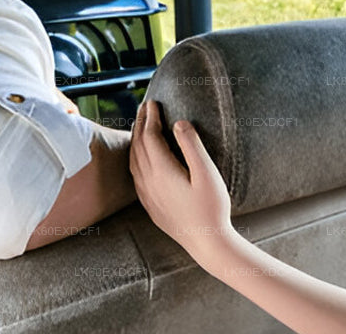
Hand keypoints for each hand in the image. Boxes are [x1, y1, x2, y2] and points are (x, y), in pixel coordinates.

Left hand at [131, 100, 237, 264]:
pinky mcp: (150, 205)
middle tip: (145, 107)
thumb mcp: (207, 174)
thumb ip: (192, 146)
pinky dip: (135, 158)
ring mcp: (147, 195)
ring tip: (141, 127)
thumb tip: (179, 123)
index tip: (154, 103)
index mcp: (162, 171)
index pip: (150, 136)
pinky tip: (141, 158)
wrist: (206, 243)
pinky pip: (135, 175)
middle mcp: (149, 182)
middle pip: (138, 146)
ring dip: (135, 140)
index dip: (150, 117)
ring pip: (134, 160)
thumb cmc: (212, 208)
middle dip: (140, 124)